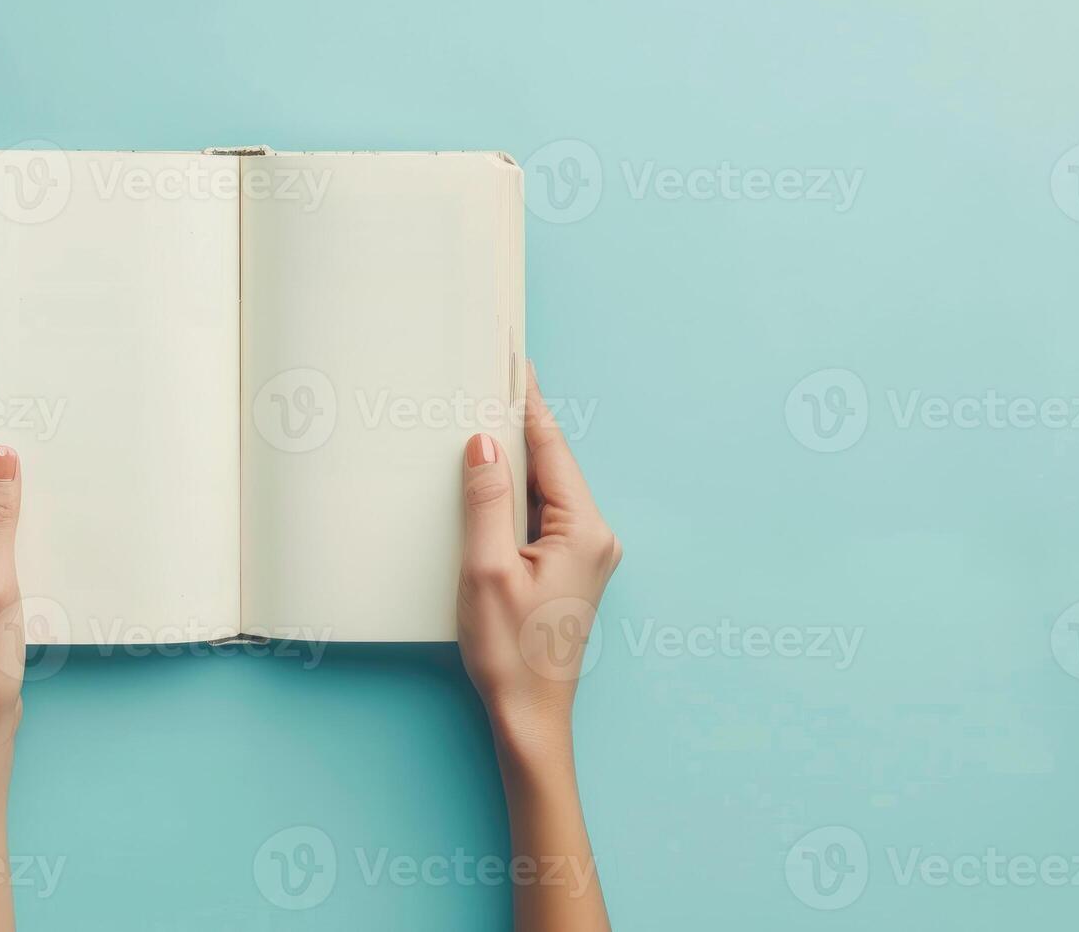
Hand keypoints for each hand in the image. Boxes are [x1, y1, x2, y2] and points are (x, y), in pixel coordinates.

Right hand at [457, 363, 621, 756]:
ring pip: (546, 488)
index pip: (551, 448)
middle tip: (490, 381)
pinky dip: (516, 493)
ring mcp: (587, 553)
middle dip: (519, 425)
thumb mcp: (485, 569)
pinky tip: (491, 481)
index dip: (528, 402)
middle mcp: (596, 536)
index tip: (515, 362)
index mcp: (583, 530)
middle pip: (551, 463)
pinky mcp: (570, 568)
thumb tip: (482, 444)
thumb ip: (485, 501)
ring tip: (483, 422)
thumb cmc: (509, 651)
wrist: (529, 715)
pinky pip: (542, 513)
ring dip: (515, 460)